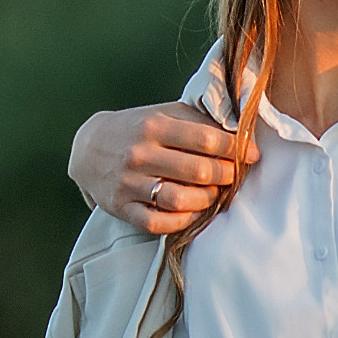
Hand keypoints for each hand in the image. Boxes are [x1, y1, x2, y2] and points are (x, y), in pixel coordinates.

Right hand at [69, 101, 252, 233]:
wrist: (86, 149)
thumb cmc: (135, 129)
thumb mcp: (162, 114)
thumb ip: (197, 122)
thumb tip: (238, 132)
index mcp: (153, 126)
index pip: (205, 140)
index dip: (235, 149)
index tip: (251, 155)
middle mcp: (140, 154)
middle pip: (198, 171)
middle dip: (225, 176)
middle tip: (234, 176)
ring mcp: (129, 183)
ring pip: (180, 200)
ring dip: (206, 199)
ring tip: (214, 194)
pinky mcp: (122, 208)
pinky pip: (158, 223)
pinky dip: (182, 221)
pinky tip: (192, 211)